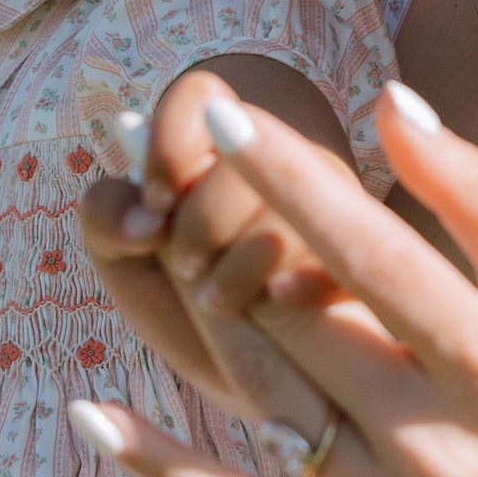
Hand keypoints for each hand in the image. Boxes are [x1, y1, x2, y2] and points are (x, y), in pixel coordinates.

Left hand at [76, 82, 477, 476]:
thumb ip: (476, 188)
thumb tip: (390, 101)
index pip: (369, 255)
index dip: (290, 179)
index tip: (219, 116)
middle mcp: (434, 448)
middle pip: (294, 318)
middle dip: (247, 246)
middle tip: (219, 199)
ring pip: (256, 390)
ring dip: (218, 318)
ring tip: (206, 263)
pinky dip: (159, 463)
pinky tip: (92, 414)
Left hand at [79, 66, 346, 421]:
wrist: (253, 380)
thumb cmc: (186, 310)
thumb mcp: (128, 266)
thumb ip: (107, 221)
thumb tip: (141, 221)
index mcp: (221, 146)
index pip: (199, 97)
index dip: (170, 145)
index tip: (155, 207)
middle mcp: (284, 162)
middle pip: (244, 150)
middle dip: (200, 218)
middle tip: (185, 265)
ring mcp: (335, 206)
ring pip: (292, 200)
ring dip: (241, 260)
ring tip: (218, 301)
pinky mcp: (370, 259)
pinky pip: (343, 252)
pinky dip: (301, 279)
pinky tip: (274, 302)